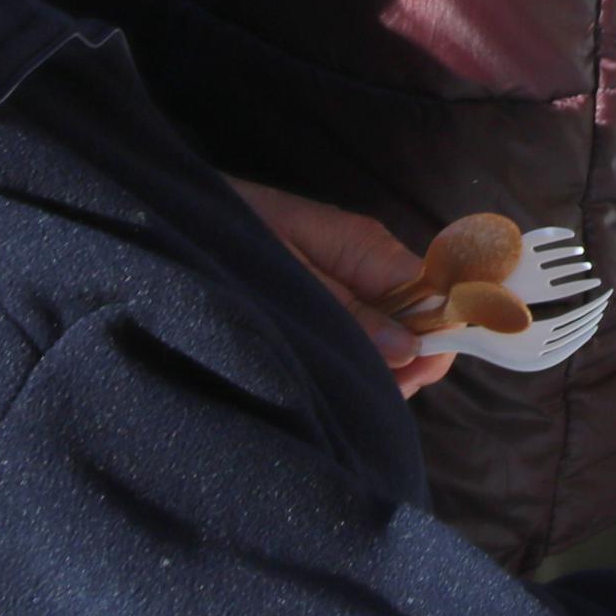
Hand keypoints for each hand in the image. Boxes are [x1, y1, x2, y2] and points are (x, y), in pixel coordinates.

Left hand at [229, 180, 456, 397]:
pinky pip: (364, 327)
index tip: (410, 383)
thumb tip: (410, 349)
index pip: (434, 293)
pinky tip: (335, 380)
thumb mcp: (288, 281)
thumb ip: (349, 314)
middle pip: (418, 316)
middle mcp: (369, 262)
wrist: (181, 216)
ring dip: (381, 365)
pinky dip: (358, 356)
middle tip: (367, 400)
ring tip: (344, 398)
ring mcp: (351, 277)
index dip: (433, 340)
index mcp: (368, 249)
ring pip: (393, 329)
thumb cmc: (233, 238)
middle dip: (407, 362)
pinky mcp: (330, 294)